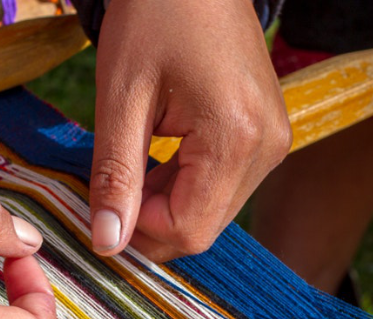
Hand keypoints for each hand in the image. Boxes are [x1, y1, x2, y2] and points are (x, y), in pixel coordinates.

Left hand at [89, 0, 291, 261]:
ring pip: (212, 211)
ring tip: (132, 164)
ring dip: (165, 204)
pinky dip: (184, 186)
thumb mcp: (122, 96)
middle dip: (151, 222)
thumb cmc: (155, 17)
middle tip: (110, 189)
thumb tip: (107, 243)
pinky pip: (222, 186)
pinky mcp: (265, 137)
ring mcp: (272, 143)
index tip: (101, 208)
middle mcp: (267, 148)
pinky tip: (157, 159)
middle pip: (203, 227)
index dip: (138, 234)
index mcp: (236, 138)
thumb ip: (116, 175)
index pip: (189, 229)